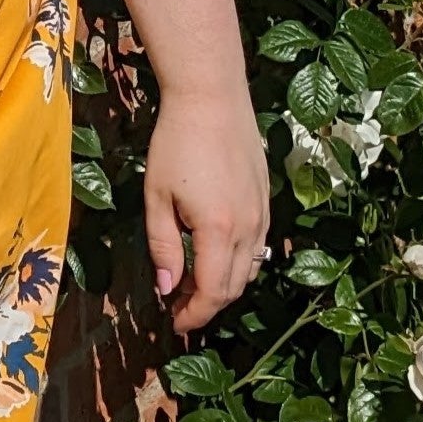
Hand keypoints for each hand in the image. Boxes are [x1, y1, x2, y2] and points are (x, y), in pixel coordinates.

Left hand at [144, 79, 270, 333]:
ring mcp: (262, 214)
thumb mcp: (156, 199)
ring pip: (249, 269)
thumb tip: (166, 288)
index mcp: (217, 230)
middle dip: (207, 305)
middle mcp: (248, 227)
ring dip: (223, 285)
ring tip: (192, 284)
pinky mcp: (266, 200)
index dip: (194, 314)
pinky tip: (213, 255)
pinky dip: (237, 262)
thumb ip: (162, 247)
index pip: (212, 291)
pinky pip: (257, 246)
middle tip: (179, 308)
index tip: (175, 323)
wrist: (212, 98)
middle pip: (234, 286)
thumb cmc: (176, 144)